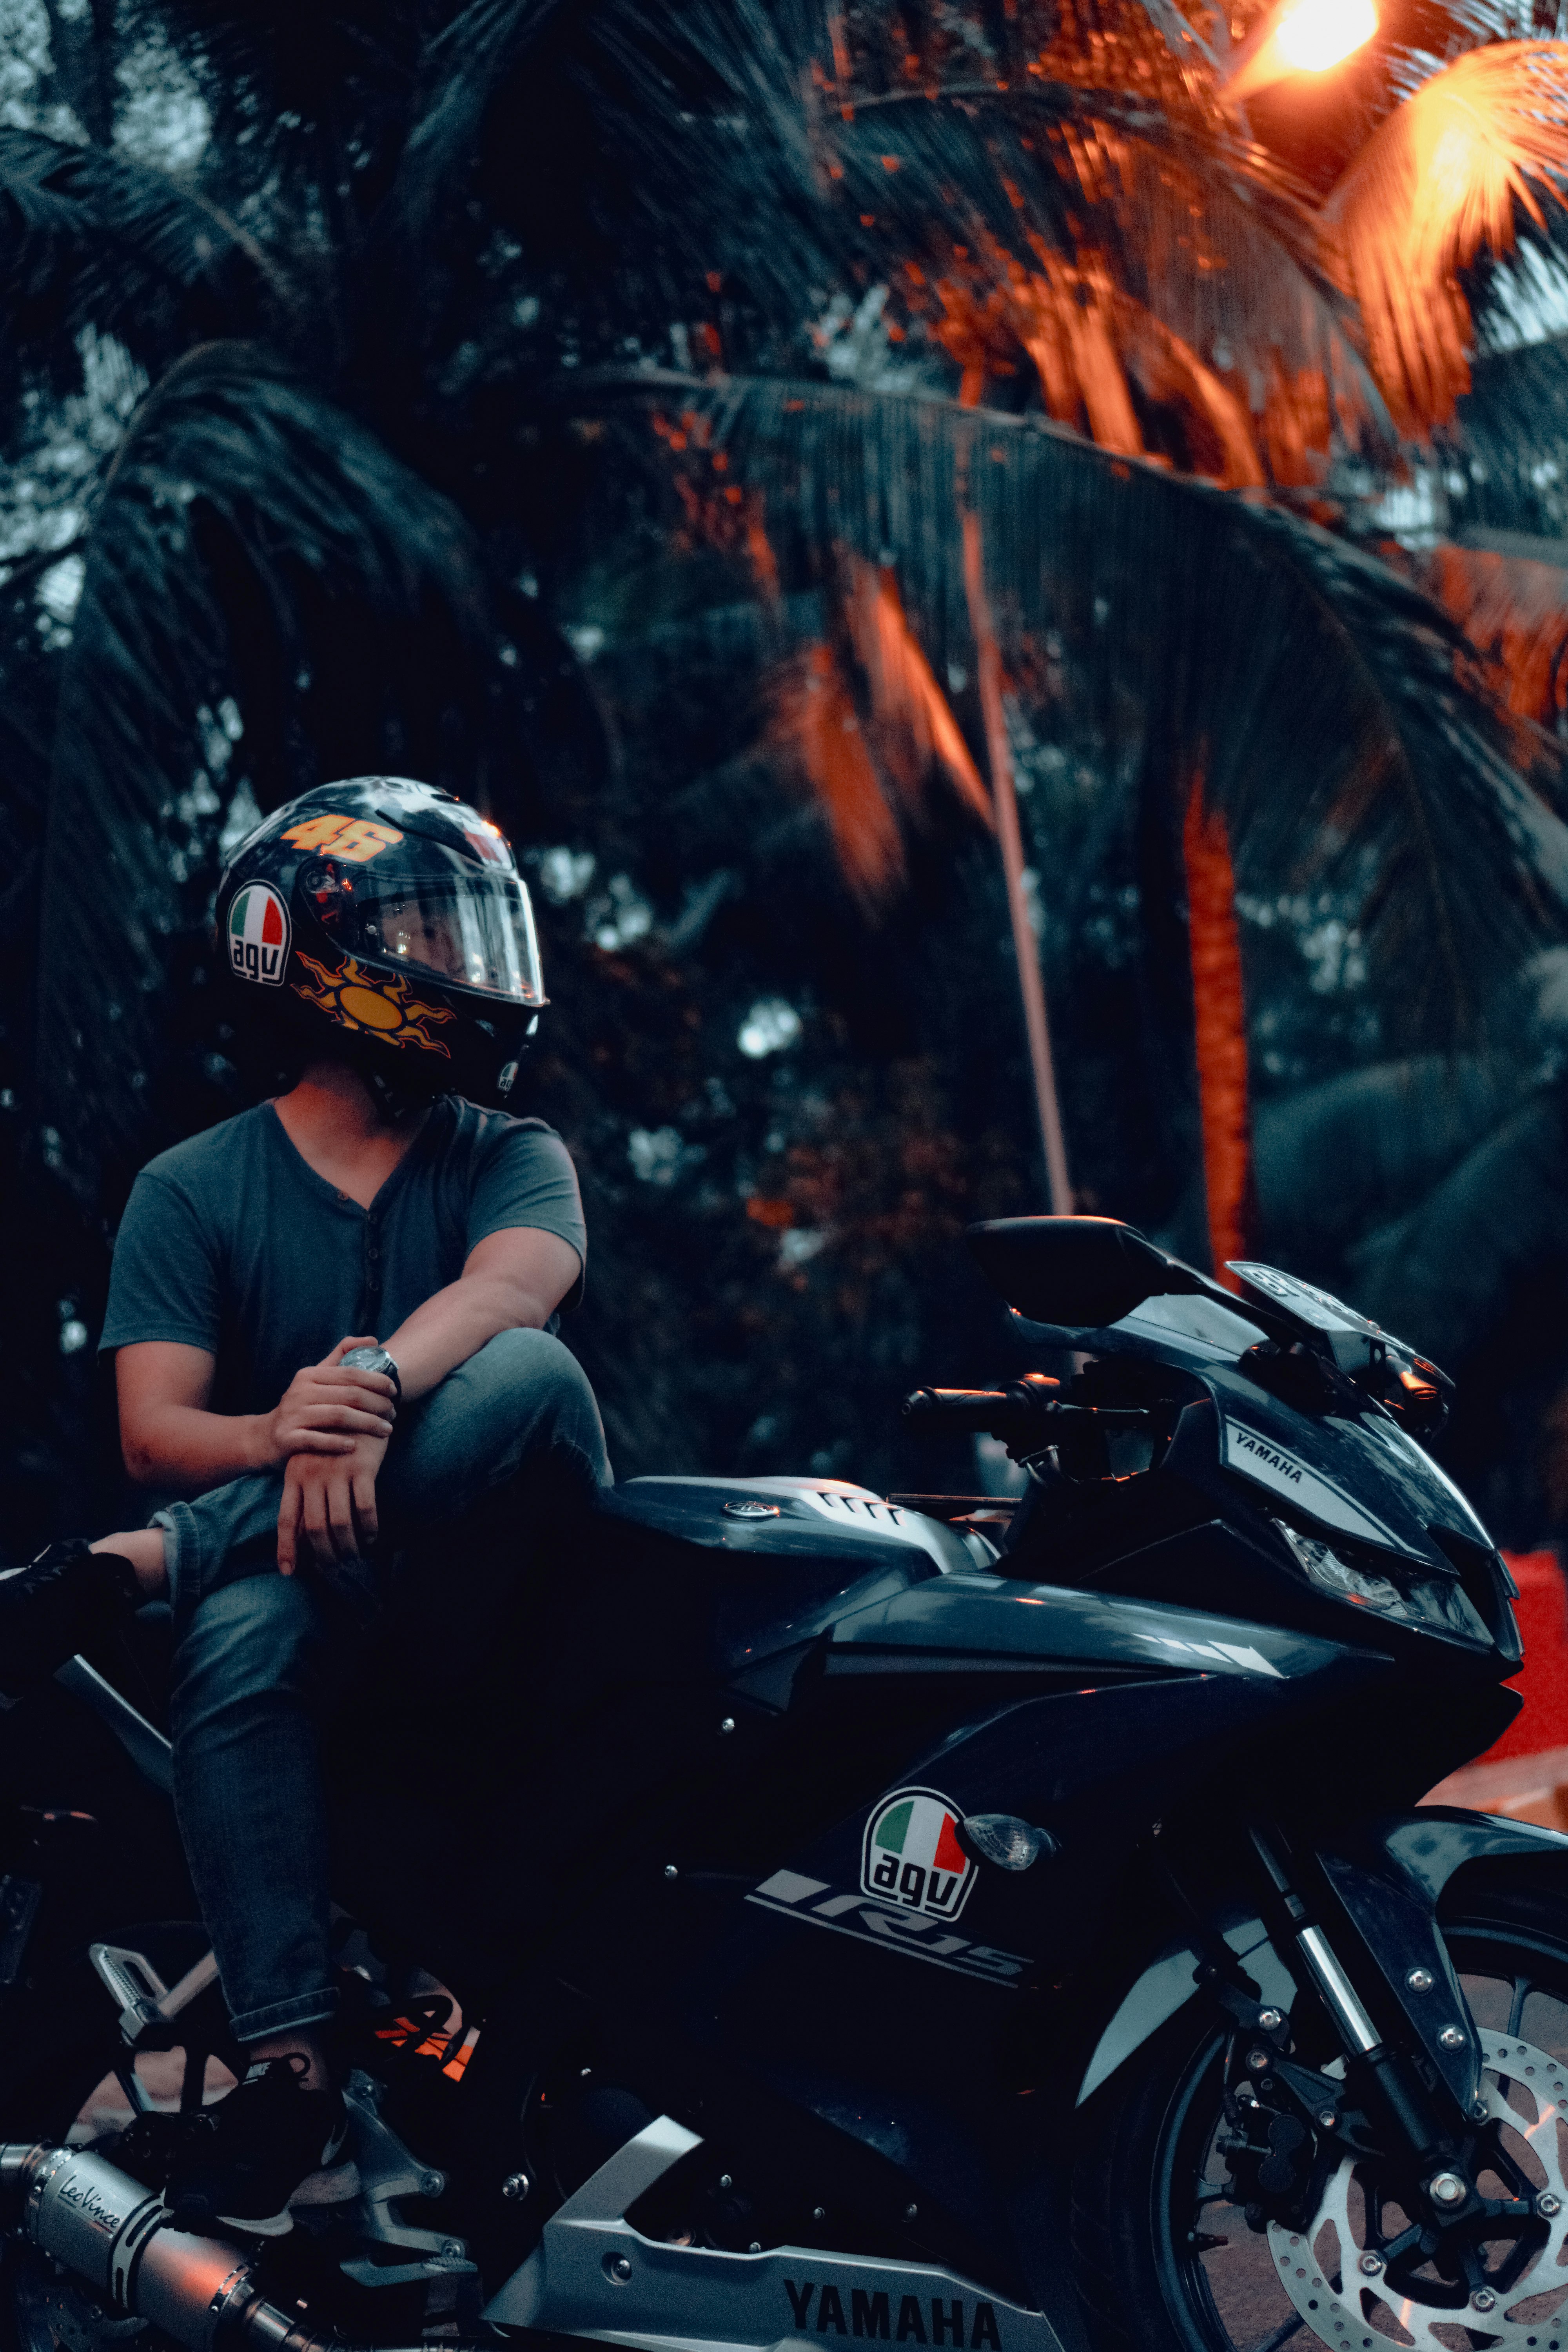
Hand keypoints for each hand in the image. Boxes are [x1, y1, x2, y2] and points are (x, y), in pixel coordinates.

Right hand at [260, 1336, 395, 1467]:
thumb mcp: (317, 1377)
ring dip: (367, 1424)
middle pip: (349, 1395)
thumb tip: (373, 1340)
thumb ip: (342, 1355)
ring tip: (387, 1431)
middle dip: (378, 1405)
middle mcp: (300, 1392)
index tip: (395, 1391)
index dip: (377, 1381)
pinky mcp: (287, 1439)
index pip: (351, 1373)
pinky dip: (337, 1443)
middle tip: (394, 1414)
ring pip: (338, 1417)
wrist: (266, 1437)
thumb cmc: (302, 1405)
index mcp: (310, 1375)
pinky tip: (355, 1447)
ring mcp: (292, 1415)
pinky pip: (317, 1440)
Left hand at [277, 1424, 389, 1574]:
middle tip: (333, 1567)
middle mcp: (312, 1474)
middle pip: (315, 1527)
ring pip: (340, 1523)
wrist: (360, 1405)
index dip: (287, 1547)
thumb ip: (305, 1496)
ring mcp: (337, 1471)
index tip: (289, 1572)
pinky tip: (371, 1536)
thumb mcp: (311, 1463)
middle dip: (324, 1554)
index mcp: (294, 1475)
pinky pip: (365, 1509)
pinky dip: (368, 1528)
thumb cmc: (334, 1441)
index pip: (287, 1518)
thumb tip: (301, 1536)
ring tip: (354, 1555)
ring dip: (348, 1546)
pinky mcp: (362, 1468)